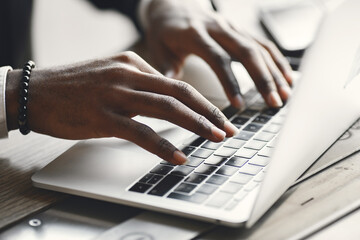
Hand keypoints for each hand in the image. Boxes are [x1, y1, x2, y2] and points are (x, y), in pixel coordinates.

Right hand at [6, 52, 238, 163]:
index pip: (175, 82)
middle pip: (180, 92)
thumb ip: (137, 86)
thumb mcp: (110, 77)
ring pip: (167, 108)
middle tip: (228, 128)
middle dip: (209, 111)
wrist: (33, 92)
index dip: (200, 101)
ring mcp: (116, 94)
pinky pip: (141, 132)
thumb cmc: (72, 87)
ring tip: (216, 138)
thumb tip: (162, 103)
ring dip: (196, 125)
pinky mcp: (103, 116)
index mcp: (132, 63)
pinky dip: (163, 146)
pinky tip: (179, 156)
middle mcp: (128, 74)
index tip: (216, 116)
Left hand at [145, 0, 292, 107]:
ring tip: (285, 94)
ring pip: (258, 47)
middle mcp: (217, 27)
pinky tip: (286, 76)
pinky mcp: (239, 29)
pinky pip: (262, 43)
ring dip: (274, 71)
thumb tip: (175, 95)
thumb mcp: (157, 48)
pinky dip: (276, 60)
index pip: (217, 58)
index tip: (239, 104)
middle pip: (246, 51)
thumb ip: (167, 69)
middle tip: (274, 102)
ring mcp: (231, 26)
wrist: (172, 4)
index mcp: (194, 33)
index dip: (230, 81)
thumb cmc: (164, 30)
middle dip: (263, 78)